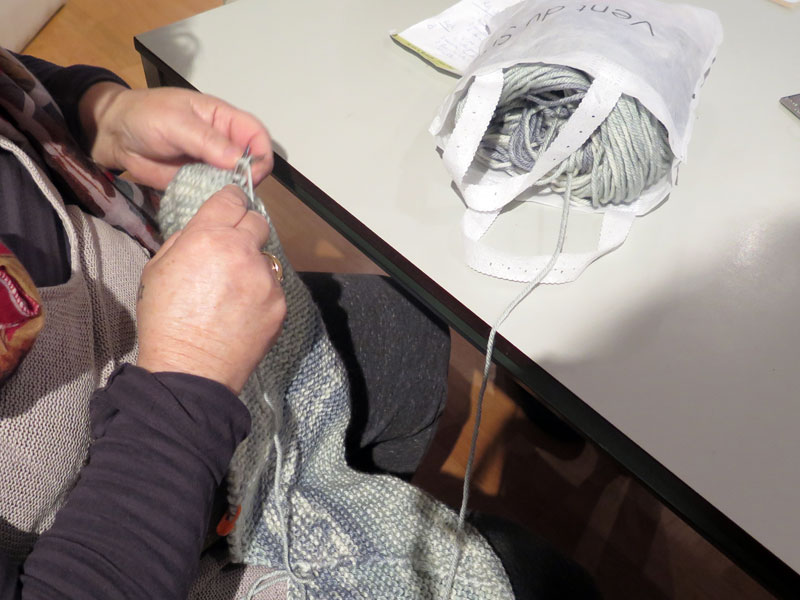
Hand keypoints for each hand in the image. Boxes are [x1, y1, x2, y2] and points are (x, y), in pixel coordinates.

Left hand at [80, 83, 272, 188]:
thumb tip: (239, 160)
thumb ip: (207, 141)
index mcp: (224, 119)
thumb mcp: (176, 123)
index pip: (257, 135)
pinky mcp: (199, 183)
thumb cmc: (144, 116)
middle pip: (253, 162)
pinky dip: (217, 202)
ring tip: (223, 202)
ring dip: (234, 193)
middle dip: (249, 178)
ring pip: (237, 181)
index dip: (261, 154)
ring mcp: (212, 165)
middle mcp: (224, 143)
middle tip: (235, 191)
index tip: (252, 173)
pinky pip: (216, 194)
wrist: (114, 135)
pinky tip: (210, 206)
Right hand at [135, 186, 285, 393]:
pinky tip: (241, 312)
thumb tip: (203, 230)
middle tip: (230, 249)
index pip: (232, 198)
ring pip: (266, 257)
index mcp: (209, 237)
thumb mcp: (157, 268)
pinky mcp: (279, 303)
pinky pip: (273, 287)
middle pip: (257, 222)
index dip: (230, 200)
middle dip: (245, 229)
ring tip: (231, 291)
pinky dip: (261, 293)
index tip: (230, 205)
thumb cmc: (165, 320)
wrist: (189, 370)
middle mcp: (243, 252)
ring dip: (252, 265)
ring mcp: (266, 279)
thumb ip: (185, 239)